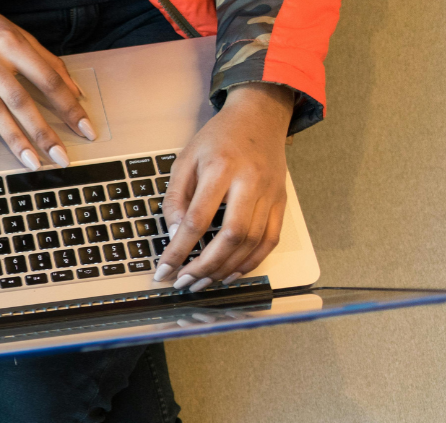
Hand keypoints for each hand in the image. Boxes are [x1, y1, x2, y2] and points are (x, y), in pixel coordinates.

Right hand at [0, 0, 95, 169]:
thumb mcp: (15, 33)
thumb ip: (46, 60)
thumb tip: (75, 90)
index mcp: (11, 43)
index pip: (48, 78)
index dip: (69, 106)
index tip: (85, 128)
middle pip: (20, 100)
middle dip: (43, 131)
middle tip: (61, 157)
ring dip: (14, 139)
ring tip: (31, 163)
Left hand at [155, 83, 295, 290]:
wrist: (259, 116)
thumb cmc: (217, 138)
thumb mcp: (185, 160)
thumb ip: (176, 198)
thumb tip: (176, 235)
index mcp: (220, 168)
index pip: (198, 219)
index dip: (180, 250)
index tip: (164, 270)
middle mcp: (250, 182)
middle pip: (231, 236)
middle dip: (205, 267)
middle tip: (184, 283)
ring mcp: (270, 193)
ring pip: (252, 242)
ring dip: (226, 269)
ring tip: (202, 282)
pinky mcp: (281, 202)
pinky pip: (270, 240)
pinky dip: (252, 262)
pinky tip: (231, 273)